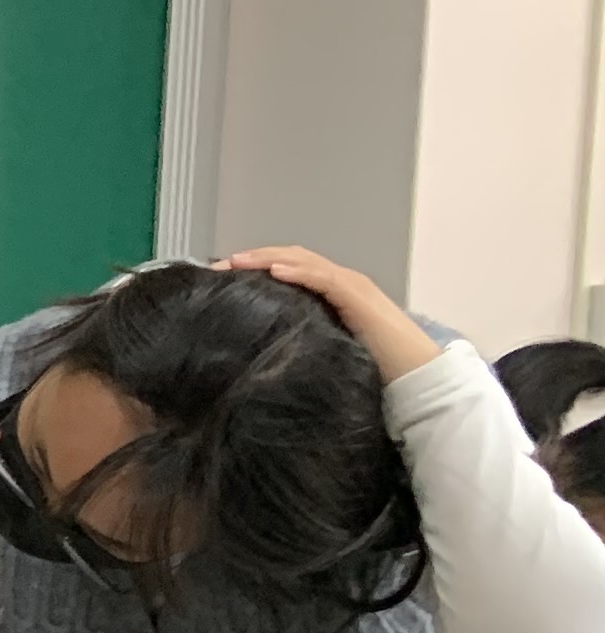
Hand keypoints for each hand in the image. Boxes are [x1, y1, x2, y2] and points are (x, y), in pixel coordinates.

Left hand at [223, 245, 440, 382]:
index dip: (254, 268)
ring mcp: (351, 286)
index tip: (220, 276)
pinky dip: (300, 272)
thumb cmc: (370, 368)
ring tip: (238, 261)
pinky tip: (276, 272)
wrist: (415, 374)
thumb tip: (259, 353)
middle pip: (291, 259)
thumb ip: (298, 340)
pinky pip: (326, 279)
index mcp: (329, 294)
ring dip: (268, 258)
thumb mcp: (322, 348)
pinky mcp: (360, 297)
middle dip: (253, 258)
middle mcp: (340, 282)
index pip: (287, 269)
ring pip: (305, 262)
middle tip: (217, 266)